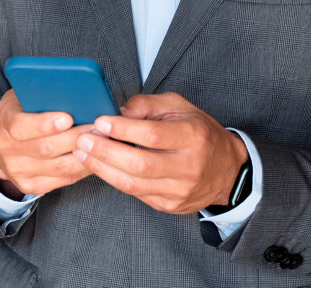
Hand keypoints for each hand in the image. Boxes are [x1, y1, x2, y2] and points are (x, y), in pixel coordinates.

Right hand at [0, 89, 94, 197]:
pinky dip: (83, 168)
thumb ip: (45, 92)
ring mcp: (18, 170)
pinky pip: (63, 180)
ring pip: (58, 167)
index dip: (45, 124)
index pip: (20, 126)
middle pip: (45, 148)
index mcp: (5, 119)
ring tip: (103, 141)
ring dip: (84, 154)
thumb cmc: (24, 109)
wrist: (4, 141)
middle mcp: (7, 148)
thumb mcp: (26, 93)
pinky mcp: (31, 185)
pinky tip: (96, 156)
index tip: (68, 118)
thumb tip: (76, 89)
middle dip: (75, 138)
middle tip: (99, 128)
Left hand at [72, 92, 248, 213]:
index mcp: (193, 136)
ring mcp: (179, 190)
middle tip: (83, 139)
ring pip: (134, 184)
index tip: (100, 121)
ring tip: (83, 154)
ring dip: (103, 169)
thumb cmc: (200, 131)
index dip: (124, 129)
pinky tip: (101, 167)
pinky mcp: (170, 206)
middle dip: (106, 152)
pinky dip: (115, 180)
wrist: (227, 170)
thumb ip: (148, 105)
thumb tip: (118, 111)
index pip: (153, 135)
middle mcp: (188, 166)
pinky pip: (137, 194)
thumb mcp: (181, 107)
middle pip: (140, 164)